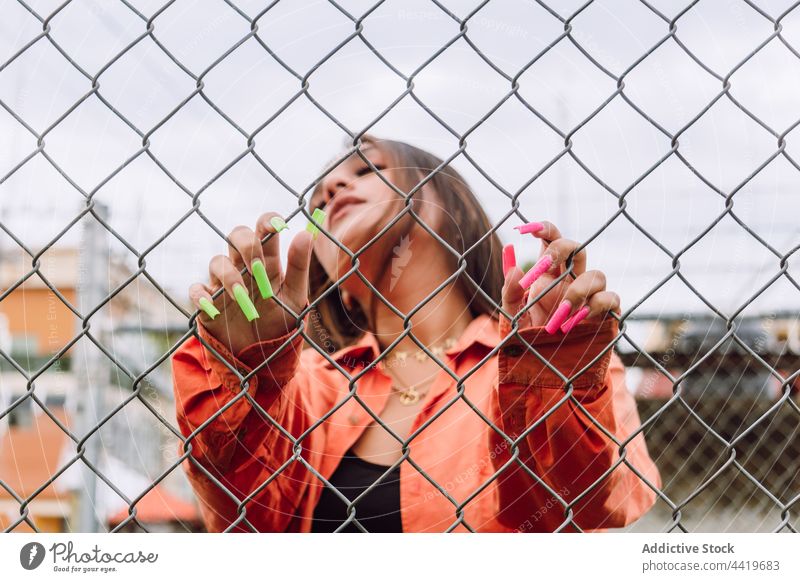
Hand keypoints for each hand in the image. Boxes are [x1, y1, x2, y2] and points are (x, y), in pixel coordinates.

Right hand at [188, 212, 313, 355]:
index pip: (263, 229)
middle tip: (258, 265)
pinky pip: (196, 290)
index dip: (267, 221)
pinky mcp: (208, 302)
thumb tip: (306, 234)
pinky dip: (201, 295)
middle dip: (246, 244)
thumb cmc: (280, 321)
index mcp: (266, 261)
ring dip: (229, 275)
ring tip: (243, 296)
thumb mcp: (294, 297)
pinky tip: (213, 306)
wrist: (263, 356)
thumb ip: (299, 267)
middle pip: (236, 235)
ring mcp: (223, 283)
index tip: (276, 225)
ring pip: (216, 261)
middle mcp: (243, 266)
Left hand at [501, 221, 619, 333]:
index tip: (528, 229)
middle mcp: (571, 281)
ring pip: (597, 274)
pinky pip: (611, 298)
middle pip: (577, 248)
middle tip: (543, 266)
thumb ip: (511, 294)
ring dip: (577, 290)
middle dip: (561, 250)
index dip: (545, 229)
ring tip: (560, 312)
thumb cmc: (530, 341)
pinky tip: (578, 320)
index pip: (552, 242)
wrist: (548, 372)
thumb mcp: (513, 319)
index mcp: (549, 276)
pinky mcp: (606, 315)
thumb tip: (514, 268)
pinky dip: (596, 305)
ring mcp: (590, 297)